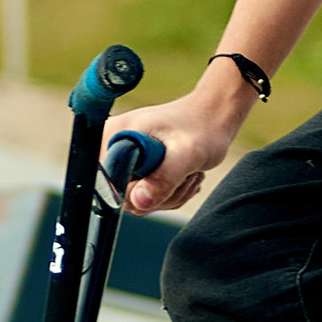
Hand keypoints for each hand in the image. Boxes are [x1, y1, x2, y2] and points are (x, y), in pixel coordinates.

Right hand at [108, 71, 253, 213]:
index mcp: (113, 137)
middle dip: (159, 194)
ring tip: (186, 170)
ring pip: (140, 202)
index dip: (138, 192)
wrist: (212, 119)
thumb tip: (139, 202)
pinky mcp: (137, 171)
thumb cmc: (201, 129)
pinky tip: (182, 174)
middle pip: (124, 197)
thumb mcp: (187, 153)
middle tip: (183, 172)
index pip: (108, 184)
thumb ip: (163, 178)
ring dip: (170, 194)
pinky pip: (149, 199)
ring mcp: (125, 161)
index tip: (168, 175)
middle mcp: (113, 149)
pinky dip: (171, 193)